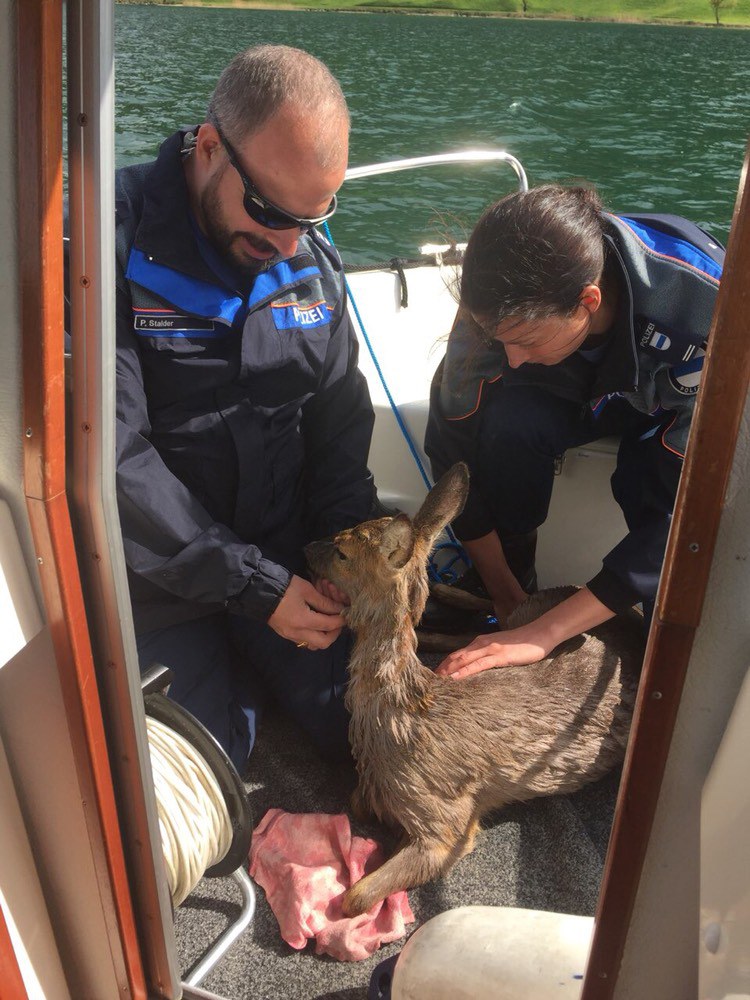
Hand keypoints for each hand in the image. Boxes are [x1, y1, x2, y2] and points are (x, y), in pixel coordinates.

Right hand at [268, 575, 345, 649]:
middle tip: (338, 622)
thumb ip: (324, 602)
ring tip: (327, 623)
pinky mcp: (285, 634)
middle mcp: (298, 633)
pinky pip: (304, 640)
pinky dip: (313, 634)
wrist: (258, 591)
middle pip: (324, 643)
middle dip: (335, 633)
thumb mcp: (307, 590)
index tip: (346, 613)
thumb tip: (338, 609)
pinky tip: (315, 621)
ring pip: (314, 644)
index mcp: (304, 621)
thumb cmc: (284, 587)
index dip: (340, 620)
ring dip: (324, 636)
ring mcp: (290, 636)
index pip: (329, 625)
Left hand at [435, 626, 549, 679]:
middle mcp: (481, 643)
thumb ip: (487, 655)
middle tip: (428, 681)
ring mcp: (489, 649)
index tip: (434, 676)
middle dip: (441, 669)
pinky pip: (478, 665)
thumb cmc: (521, 643)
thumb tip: (477, 666)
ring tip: (436, 681)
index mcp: (480, 642)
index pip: (457, 654)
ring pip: (463, 660)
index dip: (444, 665)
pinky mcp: (499, 656)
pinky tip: (456, 678)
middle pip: (455, 657)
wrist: (539, 634)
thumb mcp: (500, 649)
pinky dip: (465, 671)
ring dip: (448, 671)